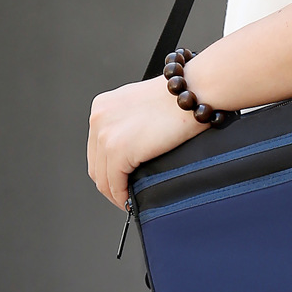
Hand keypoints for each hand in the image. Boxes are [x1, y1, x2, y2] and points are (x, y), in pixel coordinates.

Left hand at [87, 76, 206, 209]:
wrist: (194, 91)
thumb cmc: (181, 95)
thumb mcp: (144, 102)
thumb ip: (130, 119)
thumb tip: (133, 144)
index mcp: (103, 105)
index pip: (97, 146)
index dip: (107, 166)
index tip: (119, 177)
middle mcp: (99, 118)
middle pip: (96, 163)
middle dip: (109, 182)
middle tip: (124, 194)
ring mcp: (106, 134)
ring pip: (102, 176)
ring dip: (114, 193)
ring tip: (129, 200)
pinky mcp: (119, 150)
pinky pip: (114, 183)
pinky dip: (121, 196)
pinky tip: (132, 200)